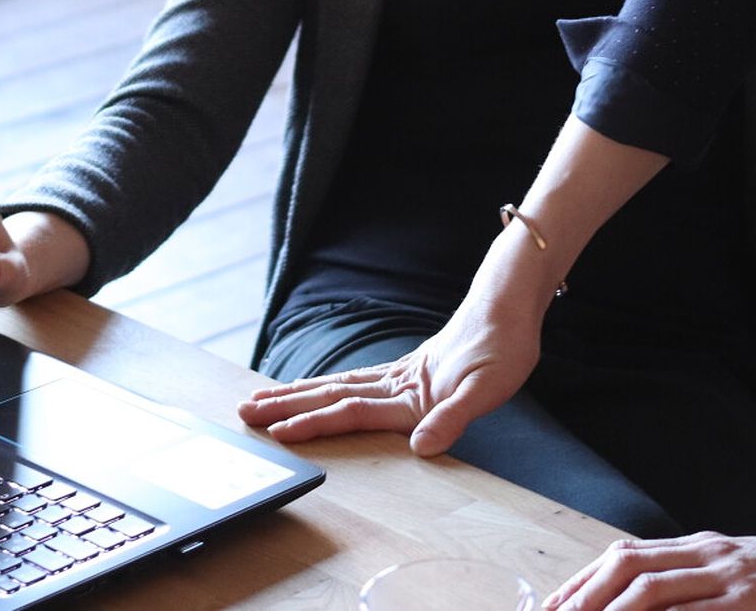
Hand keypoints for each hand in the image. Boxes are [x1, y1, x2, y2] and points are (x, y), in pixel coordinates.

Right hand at [238, 296, 541, 455]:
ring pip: (339, 385)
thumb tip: (423, 448)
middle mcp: (397, 382)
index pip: (351, 411)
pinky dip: (330, 386)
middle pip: (332, 394)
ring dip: (300, 393)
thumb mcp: (487, 390)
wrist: (509, 307)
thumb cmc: (503, 349)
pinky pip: (357, 381)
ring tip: (266, 398)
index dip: (314, 423)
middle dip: (287, 405)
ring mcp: (400, 373)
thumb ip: (453, 418)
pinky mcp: (410, 370)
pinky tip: (322, 388)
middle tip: (245, 412)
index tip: (278, 432)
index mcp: (410, 393)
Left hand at [540, 530, 755, 609]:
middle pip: (628, 564)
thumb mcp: (738, 571)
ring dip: (612, 608)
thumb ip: (696, 581)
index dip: (586, 578)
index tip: (555, 604)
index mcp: (699, 546)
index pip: (626, 555)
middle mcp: (705, 556)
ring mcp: (726, 579)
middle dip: (586, 592)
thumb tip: (648, 594)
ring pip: (652, 586)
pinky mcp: (748, 603)